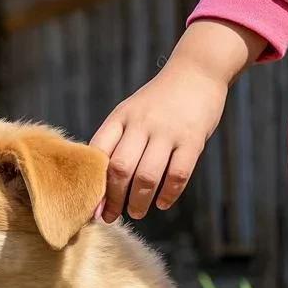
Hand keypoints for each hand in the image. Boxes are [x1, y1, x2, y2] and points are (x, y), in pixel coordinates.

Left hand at [91, 63, 226, 222]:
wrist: (196, 71)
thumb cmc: (156, 103)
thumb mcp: (128, 113)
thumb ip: (114, 142)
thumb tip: (99, 185)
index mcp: (120, 118)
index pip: (98, 155)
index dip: (93, 184)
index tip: (90, 206)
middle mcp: (141, 124)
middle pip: (121, 169)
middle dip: (114, 199)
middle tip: (112, 217)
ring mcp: (168, 131)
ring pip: (147, 176)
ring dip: (139, 202)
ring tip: (136, 213)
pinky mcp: (193, 138)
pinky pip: (179, 173)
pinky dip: (169, 194)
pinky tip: (162, 204)